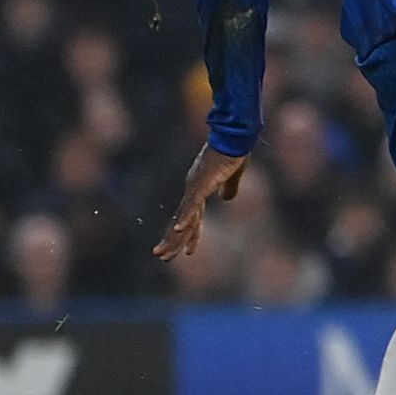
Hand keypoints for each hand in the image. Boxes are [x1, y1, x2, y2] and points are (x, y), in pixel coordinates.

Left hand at [152, 145, 248, 260]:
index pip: (192, 217)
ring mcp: (195, 188)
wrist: (234, 137)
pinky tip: (180, 230)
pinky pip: (193, 204)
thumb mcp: (233, 175)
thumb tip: (226, 199)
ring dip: (174, 237)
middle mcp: (193, 191)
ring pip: (184, 218)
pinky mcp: (202, 184)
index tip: (187, 251)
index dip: (189, 234)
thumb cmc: (234, 152)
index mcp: (199, 189)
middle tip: (161, 257)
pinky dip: (186, 217)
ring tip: (164, 254)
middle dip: (172, 241)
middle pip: (182, 221)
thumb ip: (229, 188)